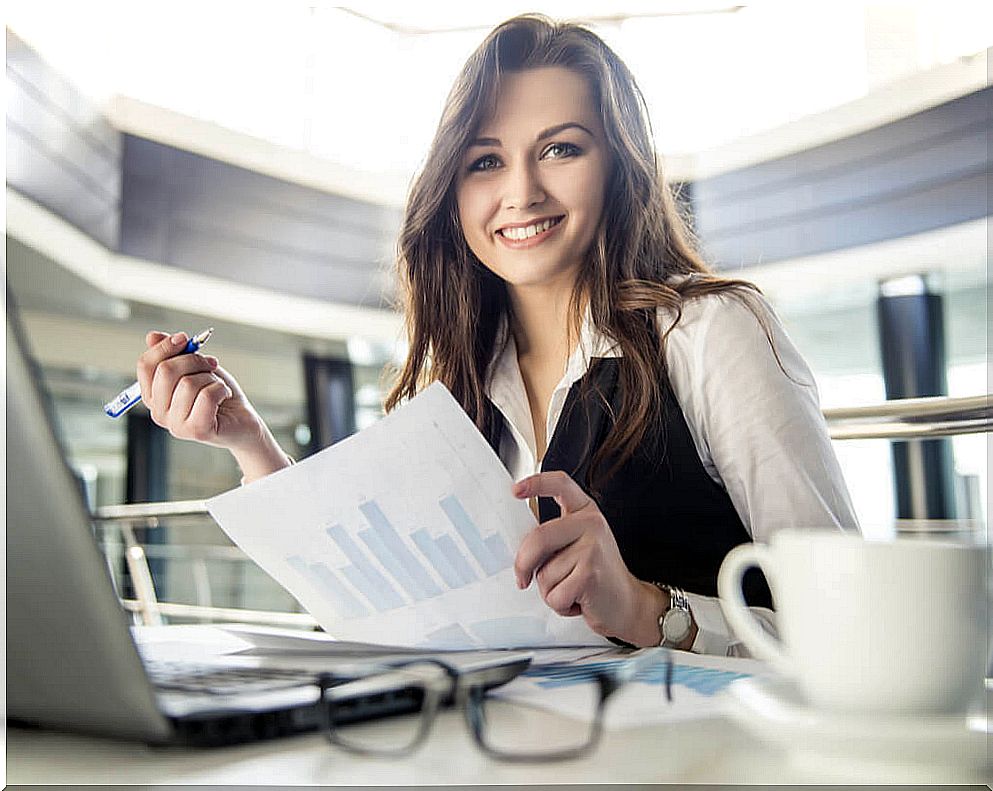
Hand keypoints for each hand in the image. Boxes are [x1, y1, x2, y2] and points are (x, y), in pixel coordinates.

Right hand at [136, 331, 289, 480]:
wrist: (243, 421)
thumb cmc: (218, 394)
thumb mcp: (195, 368)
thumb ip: (173, 354)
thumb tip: (152, 336)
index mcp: (154, 397)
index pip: (145, 365)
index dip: (165, 347)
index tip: (185, 338)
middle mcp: (159, 413)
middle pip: (165, 371)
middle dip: (194, 360)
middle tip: (210, 364)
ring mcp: (176, 425)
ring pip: (188, 383)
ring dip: (210, 378)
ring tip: (217, 386)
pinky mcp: (197, 431)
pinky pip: (207, 396)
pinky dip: (221, 389)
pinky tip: (224, 396)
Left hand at [512, 470, 669, 644]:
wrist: (628, 603)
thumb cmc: (598, 575)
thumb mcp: (579, 545)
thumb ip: (553, 538)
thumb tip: (519, 547)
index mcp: (586, 512)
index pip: (560, 485)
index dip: (536, 483)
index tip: (516, 490)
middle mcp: (591, 523)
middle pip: (538, 538)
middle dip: (523, 565)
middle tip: (523, 578)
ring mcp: (593, 547)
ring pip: (544, 573)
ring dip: (550, 591)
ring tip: (572, 588)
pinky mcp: (591, 574)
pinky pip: (555, 594)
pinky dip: (560, 605)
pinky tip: (578, 600)